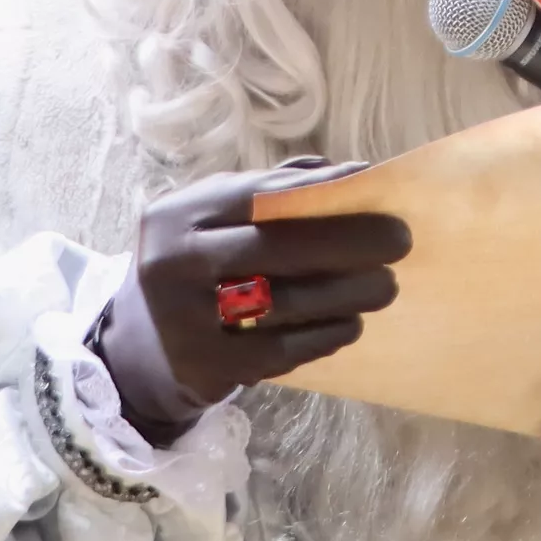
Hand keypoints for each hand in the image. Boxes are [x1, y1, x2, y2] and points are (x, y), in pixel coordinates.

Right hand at [95, 162, 409, 447]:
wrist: (139, 350)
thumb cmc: (200, 269)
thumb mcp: (215, 222)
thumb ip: (273, 193)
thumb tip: (354, 174)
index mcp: (179, 214)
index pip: (260, 194)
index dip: (323, 190)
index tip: (377, 186)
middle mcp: (173, 261)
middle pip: (277, 247)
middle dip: (350, 241)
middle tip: (401, 241)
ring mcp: (183, 318)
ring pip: (285, 302)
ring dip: (348, 294)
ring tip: (386, 286)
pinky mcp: (203, 366)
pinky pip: (280, 351)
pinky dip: (325, 336)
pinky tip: (351, 324)